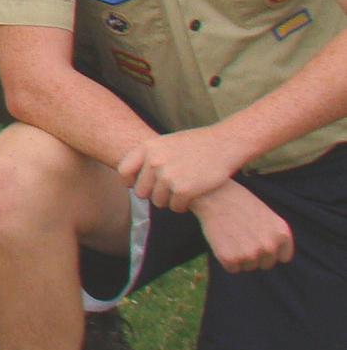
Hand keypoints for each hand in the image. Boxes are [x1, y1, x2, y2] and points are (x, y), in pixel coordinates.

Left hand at [117, 126, 243, 209]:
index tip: (138, 186)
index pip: (124, 171)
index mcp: (147, 148)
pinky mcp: (184, 189)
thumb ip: (149, 156)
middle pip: (141, 191)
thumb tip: (129, 177)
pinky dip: (182, 207)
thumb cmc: (197, 143)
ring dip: (168, 201)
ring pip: (158, 201)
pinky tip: (189, 200)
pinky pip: (175, 207)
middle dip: (153, 194)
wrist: (225, 143)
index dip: (130, 182)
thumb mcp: (166, 142)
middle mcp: (154, 162)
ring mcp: (168, 176)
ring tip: (179, 195)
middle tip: (166, 193)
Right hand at [189, 180, 294, 272]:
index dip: (269, 251)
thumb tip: (272, 256)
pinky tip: (221, 242)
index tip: (257, 241)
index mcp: (282, 234)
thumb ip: (274, 236)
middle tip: (240, 237)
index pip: (283, 257)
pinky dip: (225, 259)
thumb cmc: (238, 202)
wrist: (212, 194)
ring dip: (239, 257)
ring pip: (248, 267)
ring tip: (230, 236)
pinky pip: (232, 268)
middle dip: (254, 254)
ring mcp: (251, 253)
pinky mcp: (231, 258)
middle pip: (265, 264)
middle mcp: (269, 246)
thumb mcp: (266, 215)